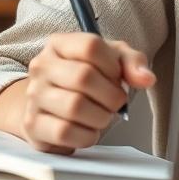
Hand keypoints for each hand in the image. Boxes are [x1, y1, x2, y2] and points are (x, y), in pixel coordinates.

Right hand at [20, 32, 155, 152]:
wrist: (51, 105)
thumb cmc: (86, 78)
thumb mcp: (113, 60)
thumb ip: (133, 63)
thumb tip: (146, 79)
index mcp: (60, 44)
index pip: (90, 46)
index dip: (113, 65)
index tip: (117, 76)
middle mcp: (41, 67)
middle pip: (83, 76)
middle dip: (111, 95)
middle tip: (116, 102)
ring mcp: (34, 96)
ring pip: (74, 106)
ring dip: (101, 117)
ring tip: (103, 116)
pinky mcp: (32, 125)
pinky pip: (64, 132)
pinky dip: (86, 135)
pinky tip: (89, 130)